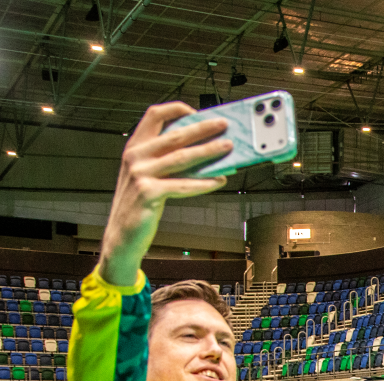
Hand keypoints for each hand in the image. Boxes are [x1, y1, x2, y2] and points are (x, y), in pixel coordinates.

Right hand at [99, 103, 231, 286]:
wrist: (122, 235)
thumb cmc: (141, 205)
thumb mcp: (149, 176)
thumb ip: (168, 161)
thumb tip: (204, 150)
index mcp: (134, 147)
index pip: (154, 115)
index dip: (177, 109)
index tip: (199, 111)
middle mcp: (135, 156)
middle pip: (175, 135)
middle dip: (203, 128)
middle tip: (224, 125)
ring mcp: (140, 174)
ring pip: (182, 157)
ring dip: (209, 151)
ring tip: (228, 148)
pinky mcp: (148, 192)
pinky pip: (183, 185)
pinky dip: (204, 183)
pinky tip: (219, 181)